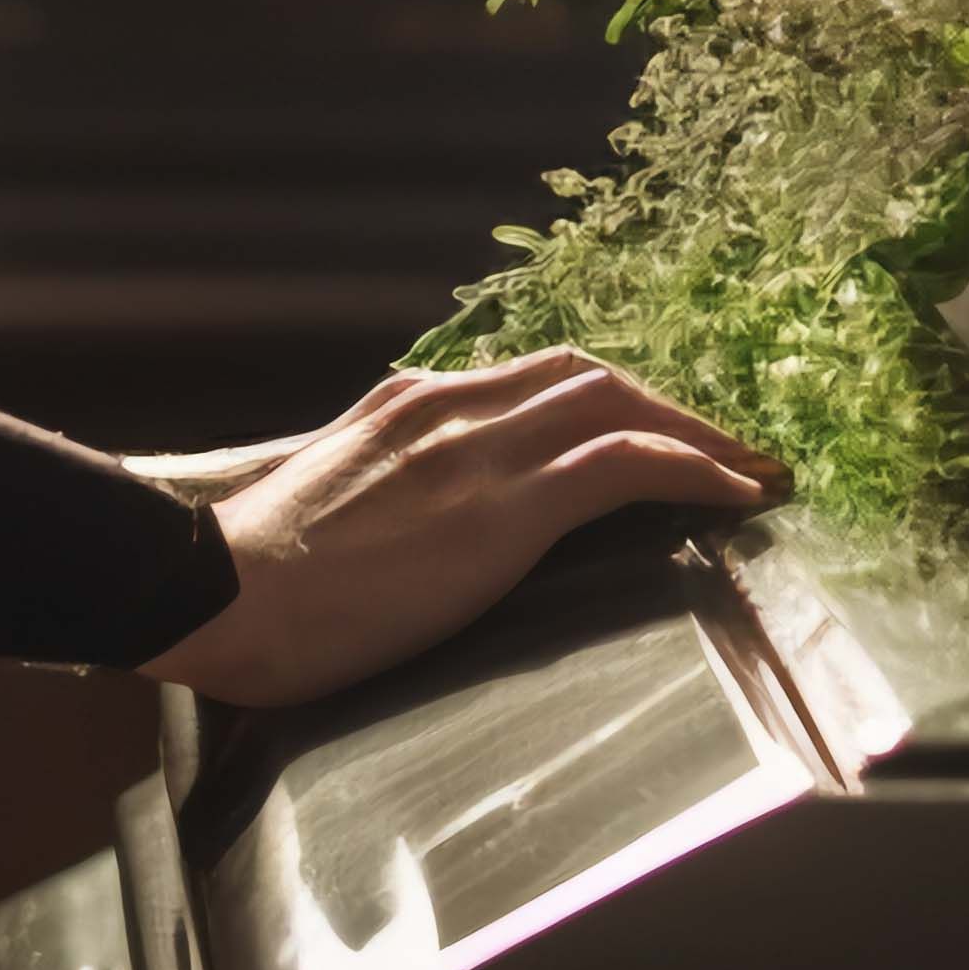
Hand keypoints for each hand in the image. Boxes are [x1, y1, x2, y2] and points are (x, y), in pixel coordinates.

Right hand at [135, 351, 784, 707]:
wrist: (214, 593)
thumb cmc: (255, 575)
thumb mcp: (326, 493)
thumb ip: (379, 472)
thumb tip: (405, 488)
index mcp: (413, 403)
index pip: (536, 379)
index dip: (607, 400)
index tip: (653, 432)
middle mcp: (456, 406)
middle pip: (592, 377)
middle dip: (668, 407)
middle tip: (724, 448)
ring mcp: (481, 452)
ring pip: (620, 405)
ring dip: (699, 434)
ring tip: (753, 471)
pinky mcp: (501, 508)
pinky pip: (624, 466)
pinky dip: (693, 469)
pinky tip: (737, 495)